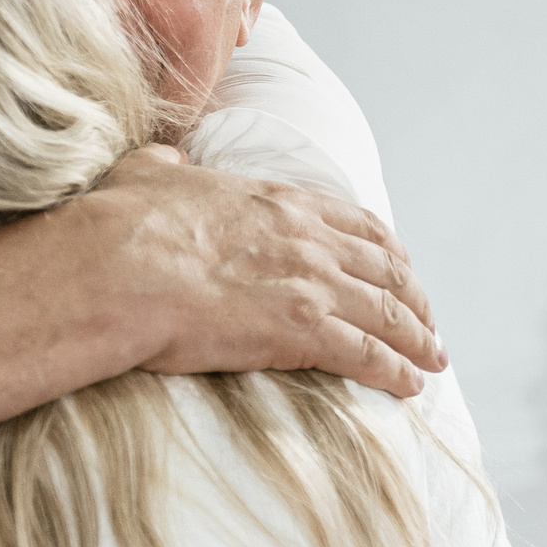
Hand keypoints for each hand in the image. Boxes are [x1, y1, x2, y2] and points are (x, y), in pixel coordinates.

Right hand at [83, 149, 446, 397]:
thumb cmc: (120, 224)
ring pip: (386, 312)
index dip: (387, 252)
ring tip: (432, 360)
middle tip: (427, 322)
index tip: (399, 270)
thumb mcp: (149, 174)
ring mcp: (309, 284)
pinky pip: (367, 354)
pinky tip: (409, 385)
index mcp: (276, 203)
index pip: (356, 225)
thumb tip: (168, 162)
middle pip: (385, 269)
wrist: (114, 267)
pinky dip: (395, 370)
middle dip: (414, 298)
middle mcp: (306, 239)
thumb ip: (170, 167)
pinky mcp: (301, 331)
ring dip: (416, 339)